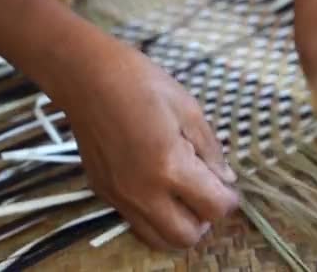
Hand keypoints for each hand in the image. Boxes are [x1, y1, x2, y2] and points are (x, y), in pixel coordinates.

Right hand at [51, 40, 238, 249]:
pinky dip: (154, 216)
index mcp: (170, 167)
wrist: (87, 77)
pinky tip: (157, 186)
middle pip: (187, 236)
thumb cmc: (142, 84)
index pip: (215, 208)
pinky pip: (136, 222)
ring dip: (178, 225)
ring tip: (183, 195)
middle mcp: (143, 192)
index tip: (228, 186)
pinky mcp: (103, 194)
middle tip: (207, 193)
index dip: (229, 199)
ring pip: (158, 240)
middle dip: (205, 219)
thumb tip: (226, 180)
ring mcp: (120, 197)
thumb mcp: (189, 110)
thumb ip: (211, 151)